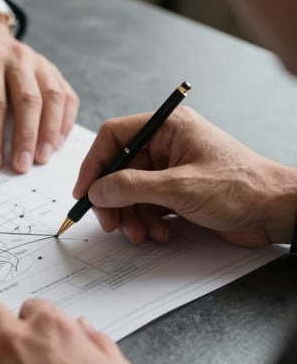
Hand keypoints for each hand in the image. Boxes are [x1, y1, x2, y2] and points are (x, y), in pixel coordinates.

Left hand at [0, 5, 78, 172]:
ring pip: (54, 97)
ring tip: (42, 158)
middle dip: (26, 136)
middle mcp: (17, 57)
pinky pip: (66, 96)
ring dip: (50, 131)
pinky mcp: (50, 70)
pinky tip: (56, 143)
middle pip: (28, 100)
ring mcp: (38, 62)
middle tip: (22, 166)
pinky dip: (65, 121)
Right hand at [73, 106, 296, 245]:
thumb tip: (97, 190)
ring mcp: (172, 170)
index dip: (95, 164)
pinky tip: (161, 234)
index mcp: (168, 128)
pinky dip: (148, 222)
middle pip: (119, 169)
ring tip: (142, 235)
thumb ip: (132, 187)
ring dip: (132, 216)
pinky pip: (147, 206)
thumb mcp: (179, 187)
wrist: (278, 212)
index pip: (115, 137)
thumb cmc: (241, 189)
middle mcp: (167, 145)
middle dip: (113, 199)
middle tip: (111, 223)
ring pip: (131, 192)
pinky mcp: (178, 193)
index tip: (85, 191)